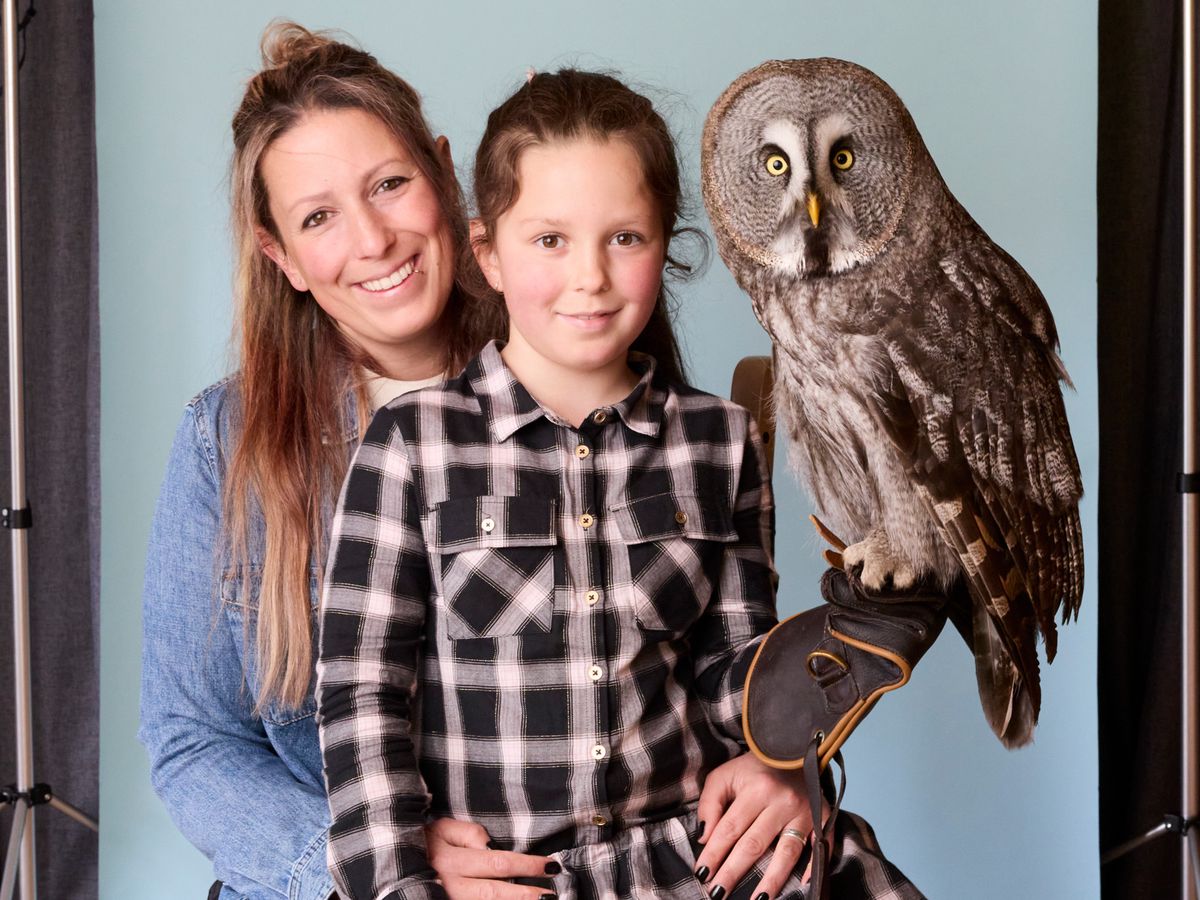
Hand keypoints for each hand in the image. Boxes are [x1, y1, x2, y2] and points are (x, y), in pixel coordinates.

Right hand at [425, 817, 560, 898]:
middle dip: (524, 895)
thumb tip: (493, 845)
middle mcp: (449, 885)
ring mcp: (448, 899)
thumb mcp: (444, 828)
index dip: (525, 865)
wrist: (394, 860)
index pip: (497, 863)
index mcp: (451, 861)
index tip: (550, 865)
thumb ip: (470, 834)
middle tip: (551, 895)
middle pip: (493, 893)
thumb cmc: (426, 841)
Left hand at [694, 752, 825, 899]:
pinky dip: (813, 866)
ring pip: (787, 852)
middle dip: (733, 872)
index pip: (730, 828)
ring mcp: (805, 811)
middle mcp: (782, 801)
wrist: (792, 748)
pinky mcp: (823, 816)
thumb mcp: (725, 775)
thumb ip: (710, 804)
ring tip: (757, 899)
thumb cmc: (754, 766)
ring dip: (772, 879)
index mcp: (756, 789)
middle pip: (754, 845)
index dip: (714, 853)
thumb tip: (704, 839)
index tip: (702, 874)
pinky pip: (820, 845)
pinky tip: (802, 884)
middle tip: (717, 894)